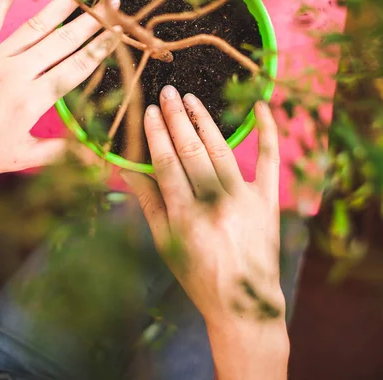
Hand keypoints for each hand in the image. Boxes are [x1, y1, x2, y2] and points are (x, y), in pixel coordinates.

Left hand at [0, 0, 120, 175]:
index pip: (76, 70)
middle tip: (115, 1)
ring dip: (65, 4)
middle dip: (93, 20)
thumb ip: (58, 152)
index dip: (101, 50)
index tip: (121, 33)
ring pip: (37, 25)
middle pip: (63, 42)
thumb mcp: (18, 158)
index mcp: (31, 101)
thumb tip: (96, 158)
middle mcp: (17, 73)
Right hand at [123, 88, 288, 378]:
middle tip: (168, 93)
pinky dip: (267, 132)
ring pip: (221, 150)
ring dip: (205, 121)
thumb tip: (127, 169)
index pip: (167, 164)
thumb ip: (149, 204)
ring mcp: (244, 200)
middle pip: (191, 151)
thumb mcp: (166, 244)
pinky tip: (261, 107)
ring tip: (191, 99)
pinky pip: (269, 161)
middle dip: (177, 118)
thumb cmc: (198, 275)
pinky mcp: (268, 201)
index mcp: (186, 217)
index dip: (156, 135)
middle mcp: (215, 204)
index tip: (149, 111)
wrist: (244, 304)